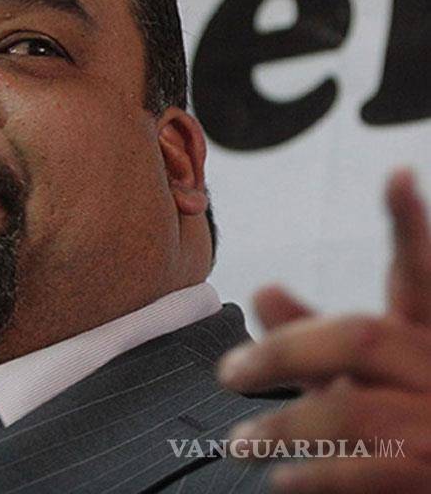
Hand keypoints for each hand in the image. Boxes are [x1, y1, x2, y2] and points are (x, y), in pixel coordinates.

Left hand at [217, 169, 430, 492]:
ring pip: (352, 408)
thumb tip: (263, 290)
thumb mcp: (364, 375)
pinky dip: (313, 475)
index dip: (412, 226)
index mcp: (428, 336)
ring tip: (240, 443)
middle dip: (284, 352)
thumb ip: (316, 334)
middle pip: (359, 336)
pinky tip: (282, 478)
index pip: (420, 273)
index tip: (398, 177)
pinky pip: (364, 473)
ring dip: (283, 425)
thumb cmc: (406, 422)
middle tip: (229, 374)